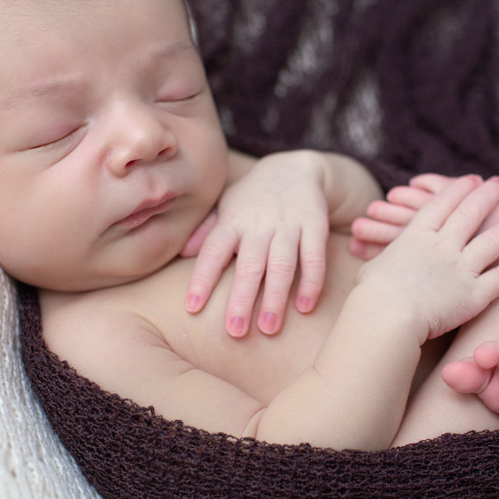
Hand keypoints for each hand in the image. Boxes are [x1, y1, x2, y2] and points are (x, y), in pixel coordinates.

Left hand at [184, 152, 328, 336]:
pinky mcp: (315, 225)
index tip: (192, 308)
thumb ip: (207, 230)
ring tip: (269, 328)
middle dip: (242, 298)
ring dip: (275, 297)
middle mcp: (260, 224)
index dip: (202, 279)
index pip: (214, 251)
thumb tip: (182, 252)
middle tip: (235, 331)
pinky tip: (305, 307)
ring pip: (282, 264)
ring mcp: (289, 225)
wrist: (296, 168)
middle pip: (249, 264)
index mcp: (233, 221)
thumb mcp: (226, 206)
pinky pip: (314, 257)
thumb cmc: (253, 197)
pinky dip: (311, 282)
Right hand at [356, 176, 498, 340]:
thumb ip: (382, 258)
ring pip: (494, 240)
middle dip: (490, 195)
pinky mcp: (474, 294)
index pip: (442, 204)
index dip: (459, 189)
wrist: (386, 315)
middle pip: (472, 213)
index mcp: (416, 236)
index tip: (473, 179)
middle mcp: (442, 245)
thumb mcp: (373, 267)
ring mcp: (460, 268)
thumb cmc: (371, 294)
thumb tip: (373, 258)